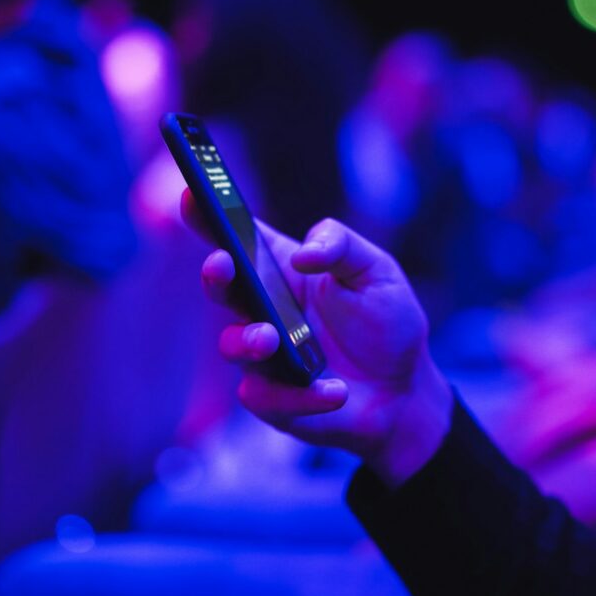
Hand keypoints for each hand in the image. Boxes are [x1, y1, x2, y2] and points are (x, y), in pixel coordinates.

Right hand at [182, 189, 451, 486]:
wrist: (404, 391)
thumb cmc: (386, 322)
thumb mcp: (377, 270)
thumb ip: (341, 246)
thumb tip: (304, 254)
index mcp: (282, 268)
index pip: (237, 236)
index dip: (207, 215)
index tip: (191, 196)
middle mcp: (263, 308)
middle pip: (221, 287)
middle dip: (214, 274)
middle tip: (222, 264)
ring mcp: (262, 355)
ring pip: (231, 346)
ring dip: (248, 341)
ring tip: (272, 338)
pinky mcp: (271, 399)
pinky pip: (265, 397)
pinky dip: (301, 395)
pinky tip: (335, 390)